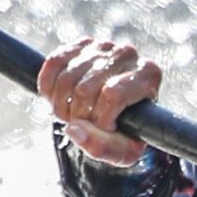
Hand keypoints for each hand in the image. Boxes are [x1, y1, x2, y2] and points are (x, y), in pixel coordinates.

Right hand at [38, 36, 161, 166]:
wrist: (114, 118)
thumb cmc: (124, 134)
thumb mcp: (121, 151)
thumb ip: (102, 147)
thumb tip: (74, 129)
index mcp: (148, 75)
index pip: (112, 94)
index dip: (100, 118)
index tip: (104, 129)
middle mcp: (128, 54)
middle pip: (85, 89)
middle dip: (77, 116)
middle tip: (81, 125)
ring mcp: (103, 46)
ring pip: (66, 78)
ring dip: (60, 105)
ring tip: (71, 115)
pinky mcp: (80, 45)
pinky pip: (53, 63)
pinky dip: (47, 87)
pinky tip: (57, 99)